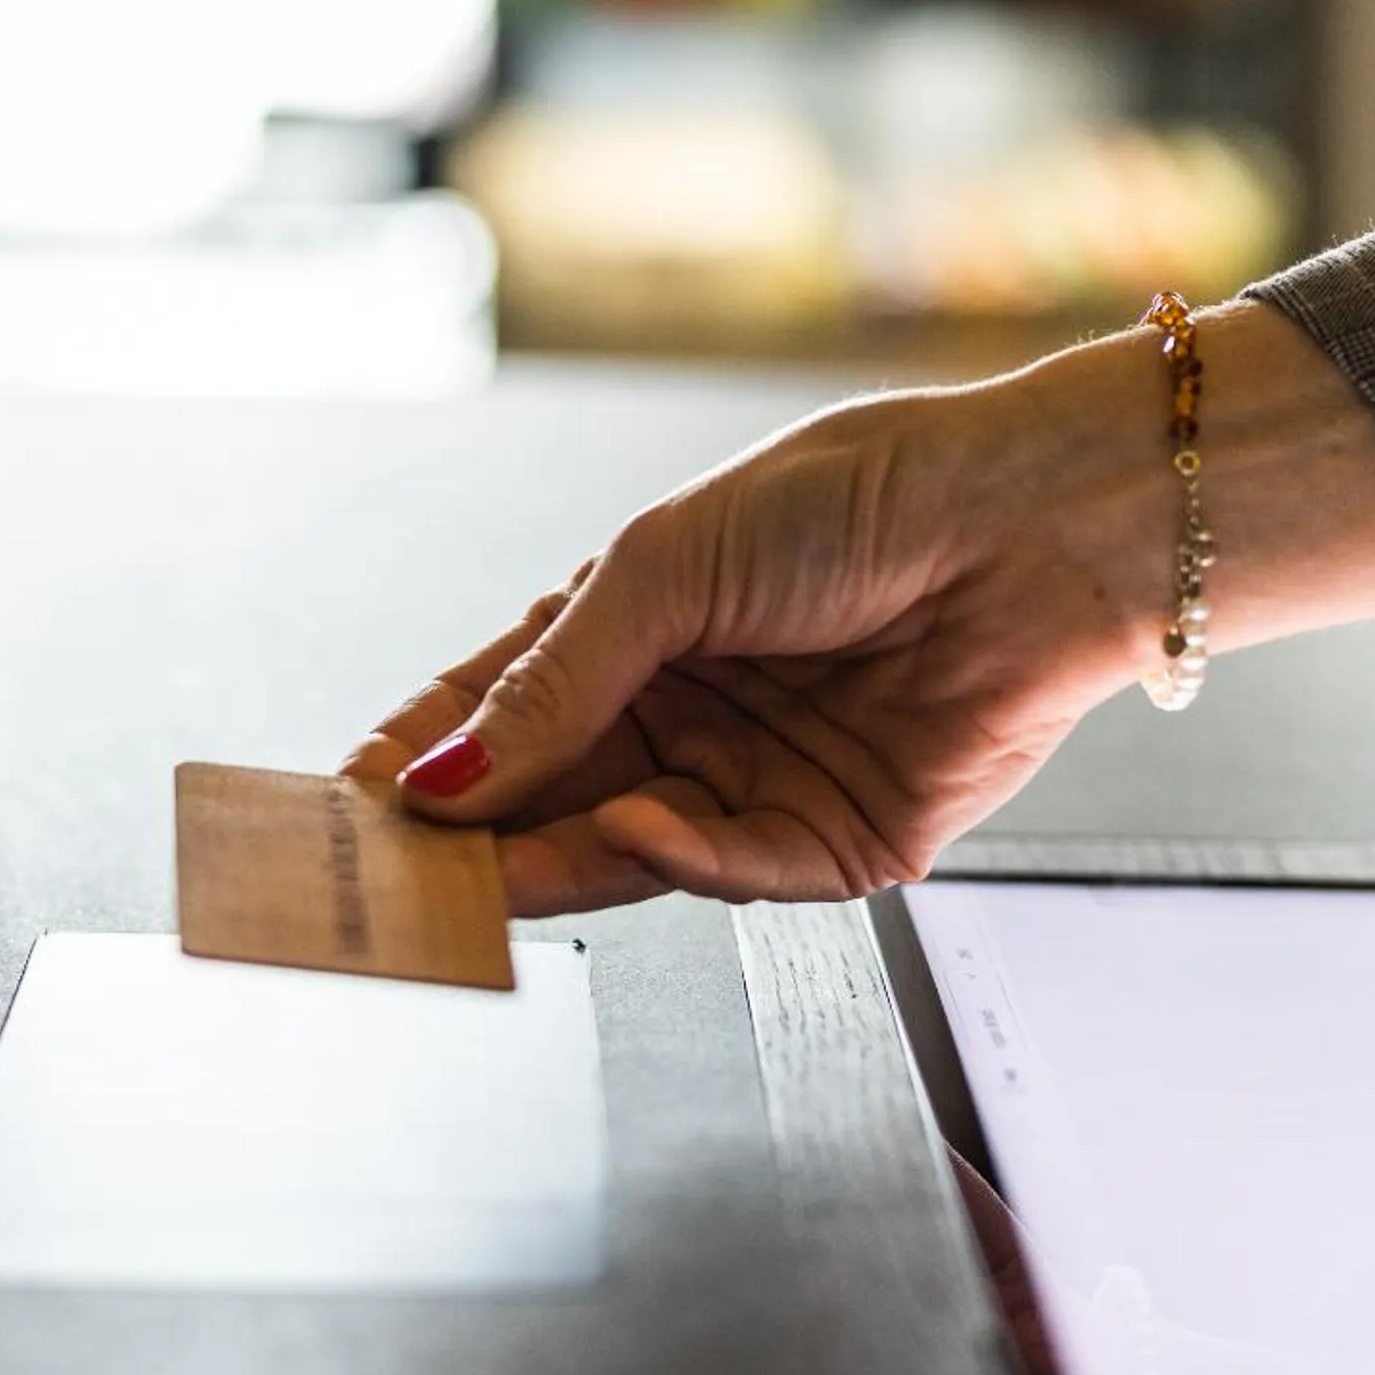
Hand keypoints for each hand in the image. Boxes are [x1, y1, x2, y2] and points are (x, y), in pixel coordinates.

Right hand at [344, 302, 1374, 914]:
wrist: (1033, 522)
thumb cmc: (857, 499)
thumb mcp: (669, 567)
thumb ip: (557, 678)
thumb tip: (444, 774)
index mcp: (637, 635)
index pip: (501, 712)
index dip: (423, 751)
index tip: (341, 796)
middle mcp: (689, 719)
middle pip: (550, 800)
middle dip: (468, 834)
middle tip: (382, 871)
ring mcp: (759, 786)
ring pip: (625, 854)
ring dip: (548, 865)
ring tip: (467, 876)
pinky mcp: (840, 845)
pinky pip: (736, 871)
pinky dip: (681, 858)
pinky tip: (632, 828)